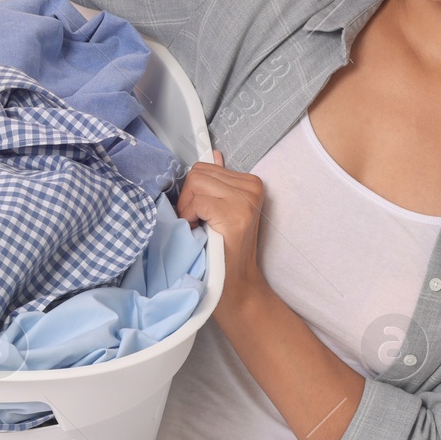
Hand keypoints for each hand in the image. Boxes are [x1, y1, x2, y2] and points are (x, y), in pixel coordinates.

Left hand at [175, 149, 269, 314]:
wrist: (236, 283)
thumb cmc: (225, 249)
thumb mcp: (223, 209)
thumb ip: (219, 182)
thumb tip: (215, 156)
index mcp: (251, 183)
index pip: (205, 168)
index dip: (193, 192)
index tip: (199, 213)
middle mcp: (252, 187)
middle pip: (197, 174)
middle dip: (188, 199)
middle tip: (197, 222)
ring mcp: (246, 199)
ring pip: (195, 184)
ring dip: (188, 208)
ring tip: (200, 227)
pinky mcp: (236, 213)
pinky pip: (197, 201)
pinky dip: (190, 217)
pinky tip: (200, 232)